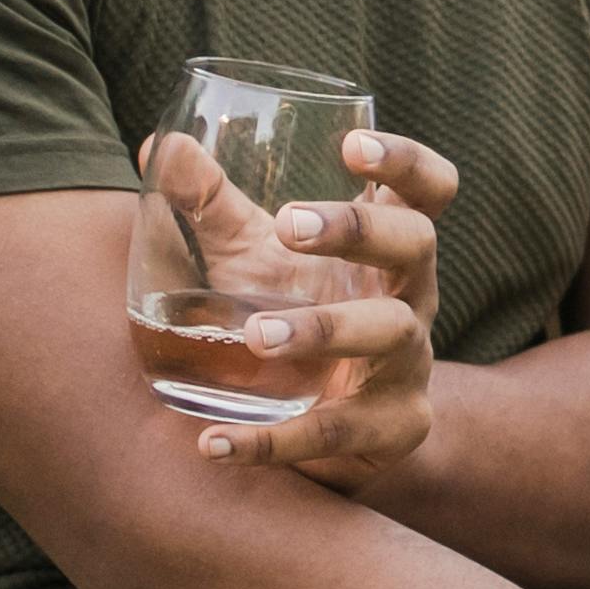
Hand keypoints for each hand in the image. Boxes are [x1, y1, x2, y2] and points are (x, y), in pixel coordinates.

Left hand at [189, 126, 458, 493]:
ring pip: (389, 333)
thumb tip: (161, 146)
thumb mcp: (253, 259)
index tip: (351, 146)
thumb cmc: (293, 318)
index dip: (406, 161)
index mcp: (388, 248)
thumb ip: (212, 205)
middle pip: (417, 243)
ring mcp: (410, 364)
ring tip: (253, 336)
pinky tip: (212, 442)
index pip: (427, 189)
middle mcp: (412, 297)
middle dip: (359, 229)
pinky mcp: (393, 429)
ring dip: (323, 328)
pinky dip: (274, 441)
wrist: (331, 433)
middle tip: (288, 225)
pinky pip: (339, 433)